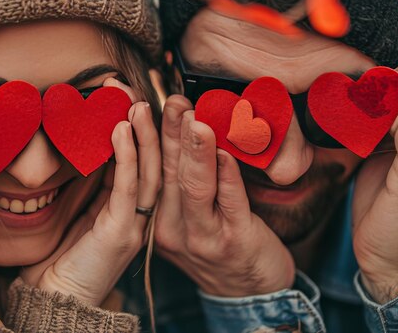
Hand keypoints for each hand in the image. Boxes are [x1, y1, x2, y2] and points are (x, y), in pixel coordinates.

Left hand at [20, 79, 160, 305]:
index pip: (141, 162)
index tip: (125, 98)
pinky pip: (129, 188)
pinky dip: (128, 157)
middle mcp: (139, 213)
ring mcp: (134, 223)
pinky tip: (121, 130)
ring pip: (149, 171)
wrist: (55, 298)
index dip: (138, 129)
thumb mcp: (78, 209)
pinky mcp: (122, 232)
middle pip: (153, 162)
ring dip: (143, 135)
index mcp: (129, 207)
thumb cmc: (61, 256)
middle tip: (133, 91)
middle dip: (147, 125)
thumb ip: (89, 181)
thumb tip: (83, 143)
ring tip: (135, 103)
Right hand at [155, 95, 294, 296]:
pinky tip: (225, 151)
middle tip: (172, 101)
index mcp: (158, 220)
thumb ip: (185, 183)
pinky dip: (226, 174)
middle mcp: (173, 229)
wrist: (250, 295)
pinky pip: (230, 202)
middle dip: (169, 133)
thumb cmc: (221, 248)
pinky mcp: (235, 240)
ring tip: (194, 118)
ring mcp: (203, 237)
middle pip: (167, 173)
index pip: (150, 172)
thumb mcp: (191, 219)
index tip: (147, 105)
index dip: (149, 137)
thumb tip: (186, 134)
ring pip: (194, 186)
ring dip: (195, 149)